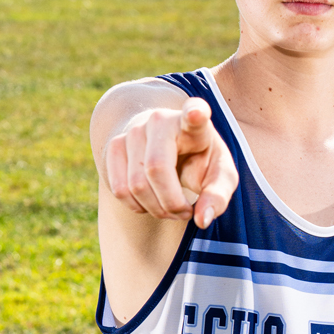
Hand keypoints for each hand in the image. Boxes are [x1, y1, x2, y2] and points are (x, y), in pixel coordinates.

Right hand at [104, 98, 237, 229]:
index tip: (197, 113)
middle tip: (185, 212)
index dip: (195, 113)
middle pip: (156, 170)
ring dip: (155, 209)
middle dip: (171, 203)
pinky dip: (137, 206)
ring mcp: (133, 131)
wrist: (169, 145)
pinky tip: (151, 202)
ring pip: (135, 185)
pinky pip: (119, 189)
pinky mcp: (114, 146)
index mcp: (192, 124)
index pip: (193, 113)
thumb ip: (217, 197)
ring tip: (170, 207)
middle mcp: (159, 120)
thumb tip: (202, 220)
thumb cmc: (200, 161)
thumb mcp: (219, 176)